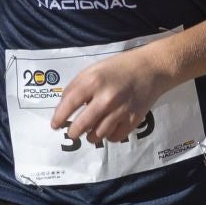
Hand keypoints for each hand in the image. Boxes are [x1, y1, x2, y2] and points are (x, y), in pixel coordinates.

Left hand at [51, 49, 168, 146]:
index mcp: (93, 81)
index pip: (70, 104)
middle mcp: (106, 97)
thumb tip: (64, 106)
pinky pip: (115, 137)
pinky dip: (108, 137)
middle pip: (82, 125)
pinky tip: (107, 130)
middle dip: (74, 132)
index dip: (59, 117)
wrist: (150, 68)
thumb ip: (77, 86)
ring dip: (91, 137)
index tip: (55, 126)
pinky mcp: (134, 119)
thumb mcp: (93, 70)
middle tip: (72, 134)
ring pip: (98, 135)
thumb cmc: (118, 68)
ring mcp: (121, 110)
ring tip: (90, 134)